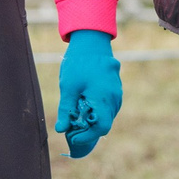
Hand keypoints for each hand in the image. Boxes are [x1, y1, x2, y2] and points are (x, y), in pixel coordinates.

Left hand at [53, 29, 121, 157]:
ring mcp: (117, 93)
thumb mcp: (68, 87)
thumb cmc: (78, 63)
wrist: (91, 41)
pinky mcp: (116, 89)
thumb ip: (66, 110)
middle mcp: (114, 98)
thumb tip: (60, 130)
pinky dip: (98, 111)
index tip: (73, 137)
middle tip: (72, 128)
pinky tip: (85, 105)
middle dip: (89, 129)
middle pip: (105, 124)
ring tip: (76, 116)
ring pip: (108, 116)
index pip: (101, 128)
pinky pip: (109, 106)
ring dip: (94, 120)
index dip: (87, 136)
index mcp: (103, 98)